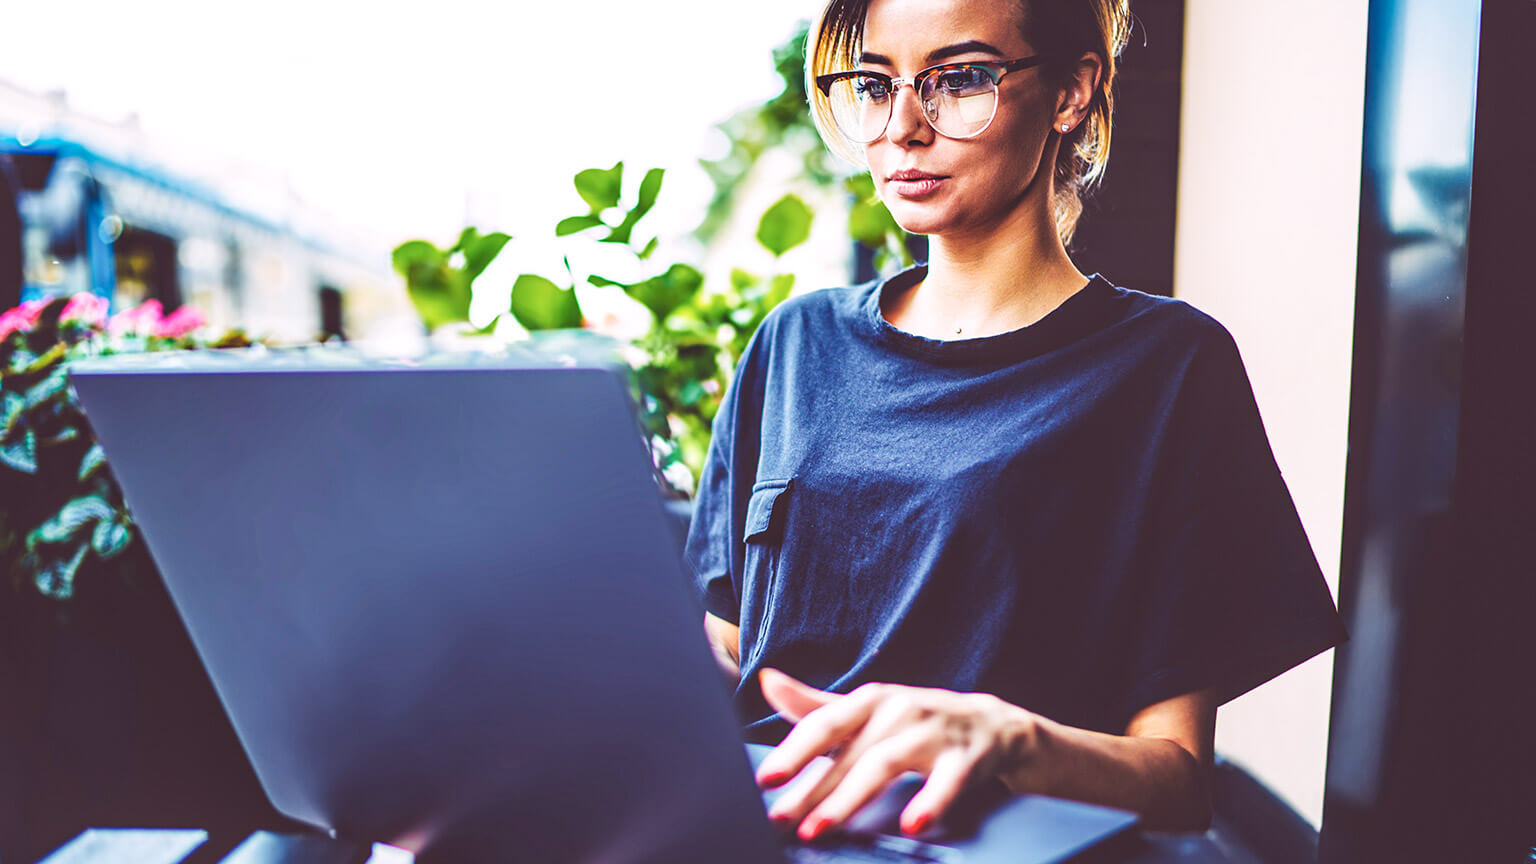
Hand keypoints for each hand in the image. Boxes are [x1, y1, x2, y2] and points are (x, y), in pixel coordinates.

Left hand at [753, 668, 1036, 841]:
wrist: (993, 723)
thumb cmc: (916, 722)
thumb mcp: (868, 711)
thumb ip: (817, 706)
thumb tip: (768, 681)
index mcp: (870, 700)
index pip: (824, 724)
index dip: (793, 751)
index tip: (765, 779)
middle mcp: (898, 710)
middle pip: (848, 752)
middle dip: (812, 790)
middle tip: (781, 820)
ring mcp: (933, 732)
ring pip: (886, 764)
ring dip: (850, 798)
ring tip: (821, 828)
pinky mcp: (967, 757)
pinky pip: (948, 781)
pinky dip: (931, 801)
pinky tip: (913, 825)